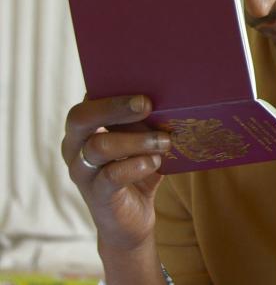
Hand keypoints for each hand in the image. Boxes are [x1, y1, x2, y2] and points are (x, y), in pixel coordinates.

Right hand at [61, 94, 169, 258]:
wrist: (132, 221)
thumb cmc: (139, 170)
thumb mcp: (144, 142)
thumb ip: (146, 122)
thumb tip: (169, 97)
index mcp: (84, 128)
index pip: (87, 100)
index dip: (110, 90)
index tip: (140, 86)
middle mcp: (74, 147)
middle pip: (81, 118)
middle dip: (115, 107)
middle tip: (147, 104)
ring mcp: (81, 172)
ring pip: (98, 147)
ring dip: (137, 140)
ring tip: (165, 140)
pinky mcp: (96, 195)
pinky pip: (110, 176)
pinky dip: (136, 165)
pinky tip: (155, 161)